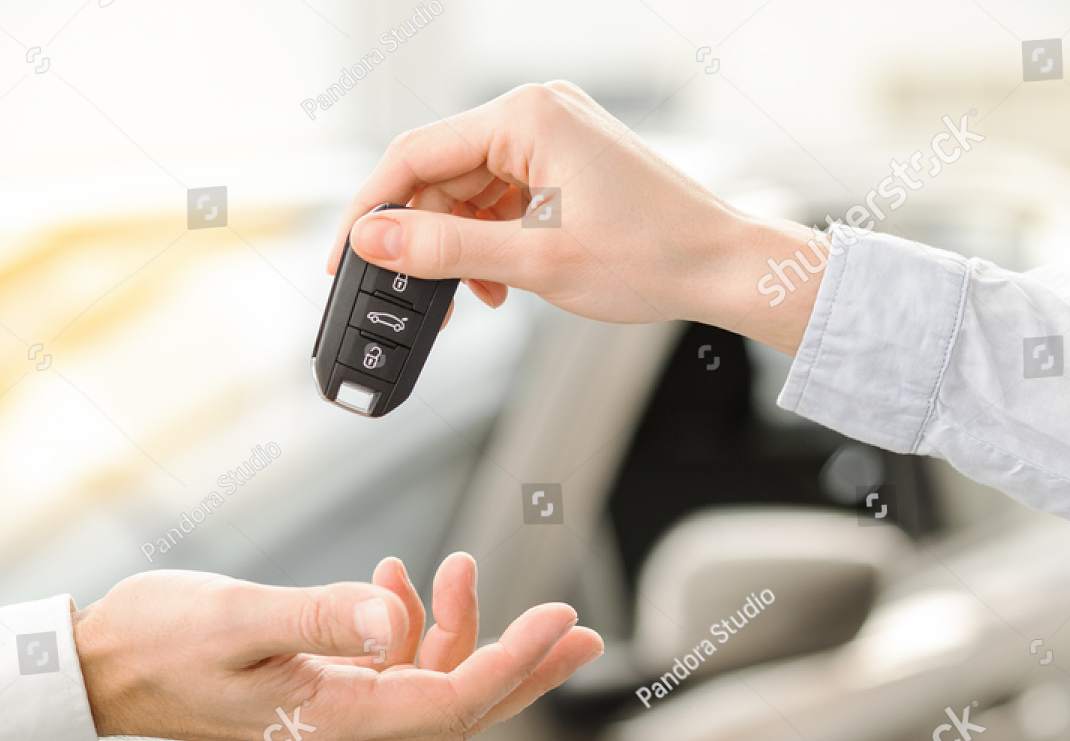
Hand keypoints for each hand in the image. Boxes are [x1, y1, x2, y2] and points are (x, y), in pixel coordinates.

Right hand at [71, 553, 602, 740]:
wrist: (94, 669)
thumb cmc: (153, 644)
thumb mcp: (236, 619)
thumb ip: (319, 616)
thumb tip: (396, 611)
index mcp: (334, 717)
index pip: (452, 703)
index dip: (515, 664)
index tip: (561, 621)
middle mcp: (343, 722)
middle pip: (460, 703)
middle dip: (524, 666)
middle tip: (579, 630)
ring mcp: (330, 705)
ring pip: (426, 679)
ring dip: (460, 627)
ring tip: (463, 565)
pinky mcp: (315, 683)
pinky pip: (384, 662)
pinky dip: (406, 620)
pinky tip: (392, 577)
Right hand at [327, 81, 824, 354]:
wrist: (725, 269)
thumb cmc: (653, 256)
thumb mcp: (534, 261)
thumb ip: (445, 248)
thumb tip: (374, 240)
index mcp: (527, 116)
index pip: (414, 155)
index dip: (370, 211)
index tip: (345, 259)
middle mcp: (537, 114)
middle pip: (439, 173)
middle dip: (420, 236)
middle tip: (406, 291)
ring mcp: (554, 137)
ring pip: (470, 191)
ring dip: (459, 246)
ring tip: (470, 297)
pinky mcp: (567, 165)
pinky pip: (503, 199)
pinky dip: (491, 241)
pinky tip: (495, 282)